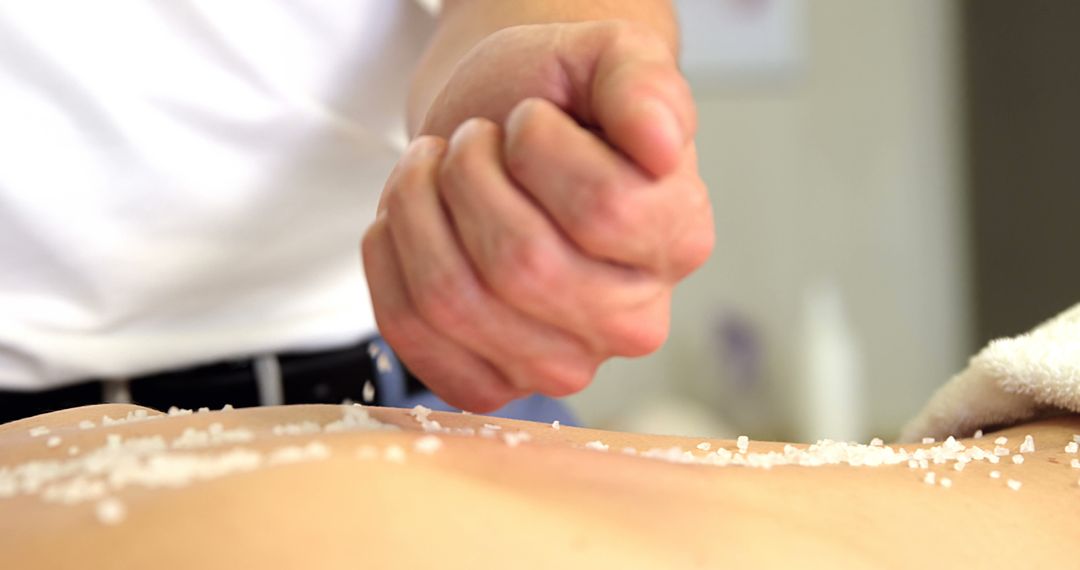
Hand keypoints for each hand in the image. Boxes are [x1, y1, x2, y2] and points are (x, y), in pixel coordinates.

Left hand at [362, 22, 713, 411]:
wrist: (503, 138)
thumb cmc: (558, 102)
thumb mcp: (608, 59)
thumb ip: (645, 84)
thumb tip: (659, 142)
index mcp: (678, 239)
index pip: (602, 207)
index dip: (538, 146)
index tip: (528, 119)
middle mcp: (633, 320)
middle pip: (521, 263)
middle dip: (467, 175)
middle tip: (469, 142)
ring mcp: (564, 364)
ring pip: (454, 300)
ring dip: (415, 210)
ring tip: (432, 172)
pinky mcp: (494, 383)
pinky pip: (414, 336)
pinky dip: (388, 265)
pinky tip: (408, 224)